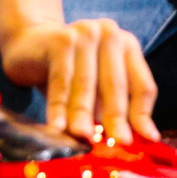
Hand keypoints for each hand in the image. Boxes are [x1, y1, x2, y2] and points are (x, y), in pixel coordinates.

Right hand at [0, 17, 159, 146]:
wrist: (29, 44)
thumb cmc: (69, 71)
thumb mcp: (95, 88)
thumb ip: (111, 109)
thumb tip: (126, 142)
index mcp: (128, 47)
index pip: (142, 86)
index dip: (143, 116)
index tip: (147, 141)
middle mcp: (110, 35)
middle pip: (116, 85)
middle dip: (116, 118)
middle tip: (118, 144)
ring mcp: (86, 33)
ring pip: (86, 84)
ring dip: (84, 115)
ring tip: (84, 139)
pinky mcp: (60, 40)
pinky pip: (60, 81)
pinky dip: (58, 107)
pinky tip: (57, 127)